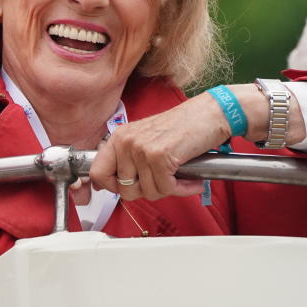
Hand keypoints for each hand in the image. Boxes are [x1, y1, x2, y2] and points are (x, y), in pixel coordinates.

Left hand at [86, 92, 229, 201]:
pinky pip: (166, 189)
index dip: (112, 187)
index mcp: (119, 137)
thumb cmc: (183, 127)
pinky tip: (191, 179)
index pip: (97, 173)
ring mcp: (142, 149)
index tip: (128, 188)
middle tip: (163, 181)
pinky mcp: (160, 157)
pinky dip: (183, 188)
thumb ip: (127, 159)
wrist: (210, 114)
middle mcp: (126, 142)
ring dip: (168, 189)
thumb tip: (109, 185)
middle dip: (148, 192)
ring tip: (180, 176)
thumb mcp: (145, 139)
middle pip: (124, 190)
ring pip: (148, 192)